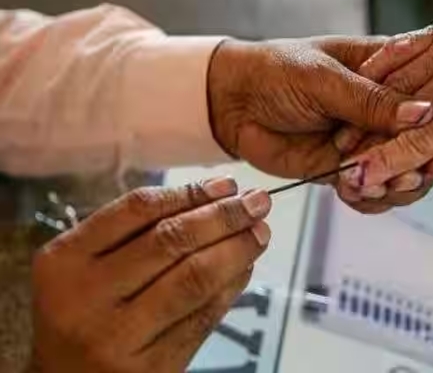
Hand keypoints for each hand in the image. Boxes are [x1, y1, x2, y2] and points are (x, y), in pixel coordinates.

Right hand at [30, 177, 270, 372]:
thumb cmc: (80, 312)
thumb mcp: (84, 267)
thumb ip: (134, 234)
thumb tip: (216, 199)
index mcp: (65, 260)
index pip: (138, 210)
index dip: (191, 192)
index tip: (227, 185)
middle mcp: (87, 297)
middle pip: (171, 240)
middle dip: (224, 216)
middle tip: (257, 203)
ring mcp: (119, 336)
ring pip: (194, 278)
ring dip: (236, 249)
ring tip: (259, 233)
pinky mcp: (152, 368)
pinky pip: (203, 317)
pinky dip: (231, 287)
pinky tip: (245, 268)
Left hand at [207, 37, 432, 179]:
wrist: (230, 102)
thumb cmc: (274, 71)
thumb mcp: (323, 78)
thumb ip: (370, 100)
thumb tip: (423, 112)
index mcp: (389, 72)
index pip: (430, 100)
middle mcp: (384, 109)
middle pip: (423, 144)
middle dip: (417, 165)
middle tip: (404, 177)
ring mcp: (366, 141)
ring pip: (401, 173)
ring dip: (393, 186)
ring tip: (372, 186)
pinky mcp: (346, 168)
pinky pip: (370, 191)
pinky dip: (367, 198)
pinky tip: (352, 192)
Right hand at [337, 0, 432, 232]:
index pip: (427, 140)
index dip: (390, 162)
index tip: (360, 178)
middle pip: (401, 115)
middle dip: (366, 143)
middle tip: (339, 166)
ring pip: (394, 84)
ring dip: (363, 111)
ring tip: (339, 136)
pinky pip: (399, 50)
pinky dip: (375, 71)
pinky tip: (356, 88)